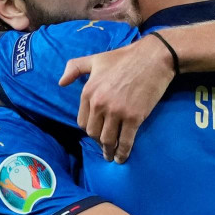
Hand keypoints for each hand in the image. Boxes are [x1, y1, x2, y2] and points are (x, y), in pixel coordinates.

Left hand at [59, 35, 175, 162]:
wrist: (153, 57)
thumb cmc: (125, 57)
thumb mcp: (96, 59)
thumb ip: (75, 68)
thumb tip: (60, 83)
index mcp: (89, 91)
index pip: (83, 121)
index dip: (89, 129)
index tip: (96, 133)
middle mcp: (100, 104)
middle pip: (93, 133)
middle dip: (98, 142)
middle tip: (105, 146)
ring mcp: (117, 112)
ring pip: (108, 139)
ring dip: (109, 151)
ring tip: (112, 156)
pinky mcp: (134, 117)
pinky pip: (125, 141)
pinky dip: (123, 152)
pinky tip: (122, 157)